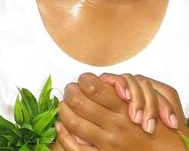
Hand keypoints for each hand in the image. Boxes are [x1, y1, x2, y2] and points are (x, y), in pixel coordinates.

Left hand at [57, 73, 186, 150]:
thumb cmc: (163, 132)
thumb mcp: (155, 103)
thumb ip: (131, 88)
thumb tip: (106, 80)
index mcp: (126, 109)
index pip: (93, 87)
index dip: (83, 80)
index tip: (83, 81)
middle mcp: (115, 125)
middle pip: (78, 101)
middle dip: (70, 92)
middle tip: (71, 90)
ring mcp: (107, 143)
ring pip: (72, 121)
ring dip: (64, 110)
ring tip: (65, 105)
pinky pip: (75, 147)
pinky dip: (63, 135)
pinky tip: (61, 126)